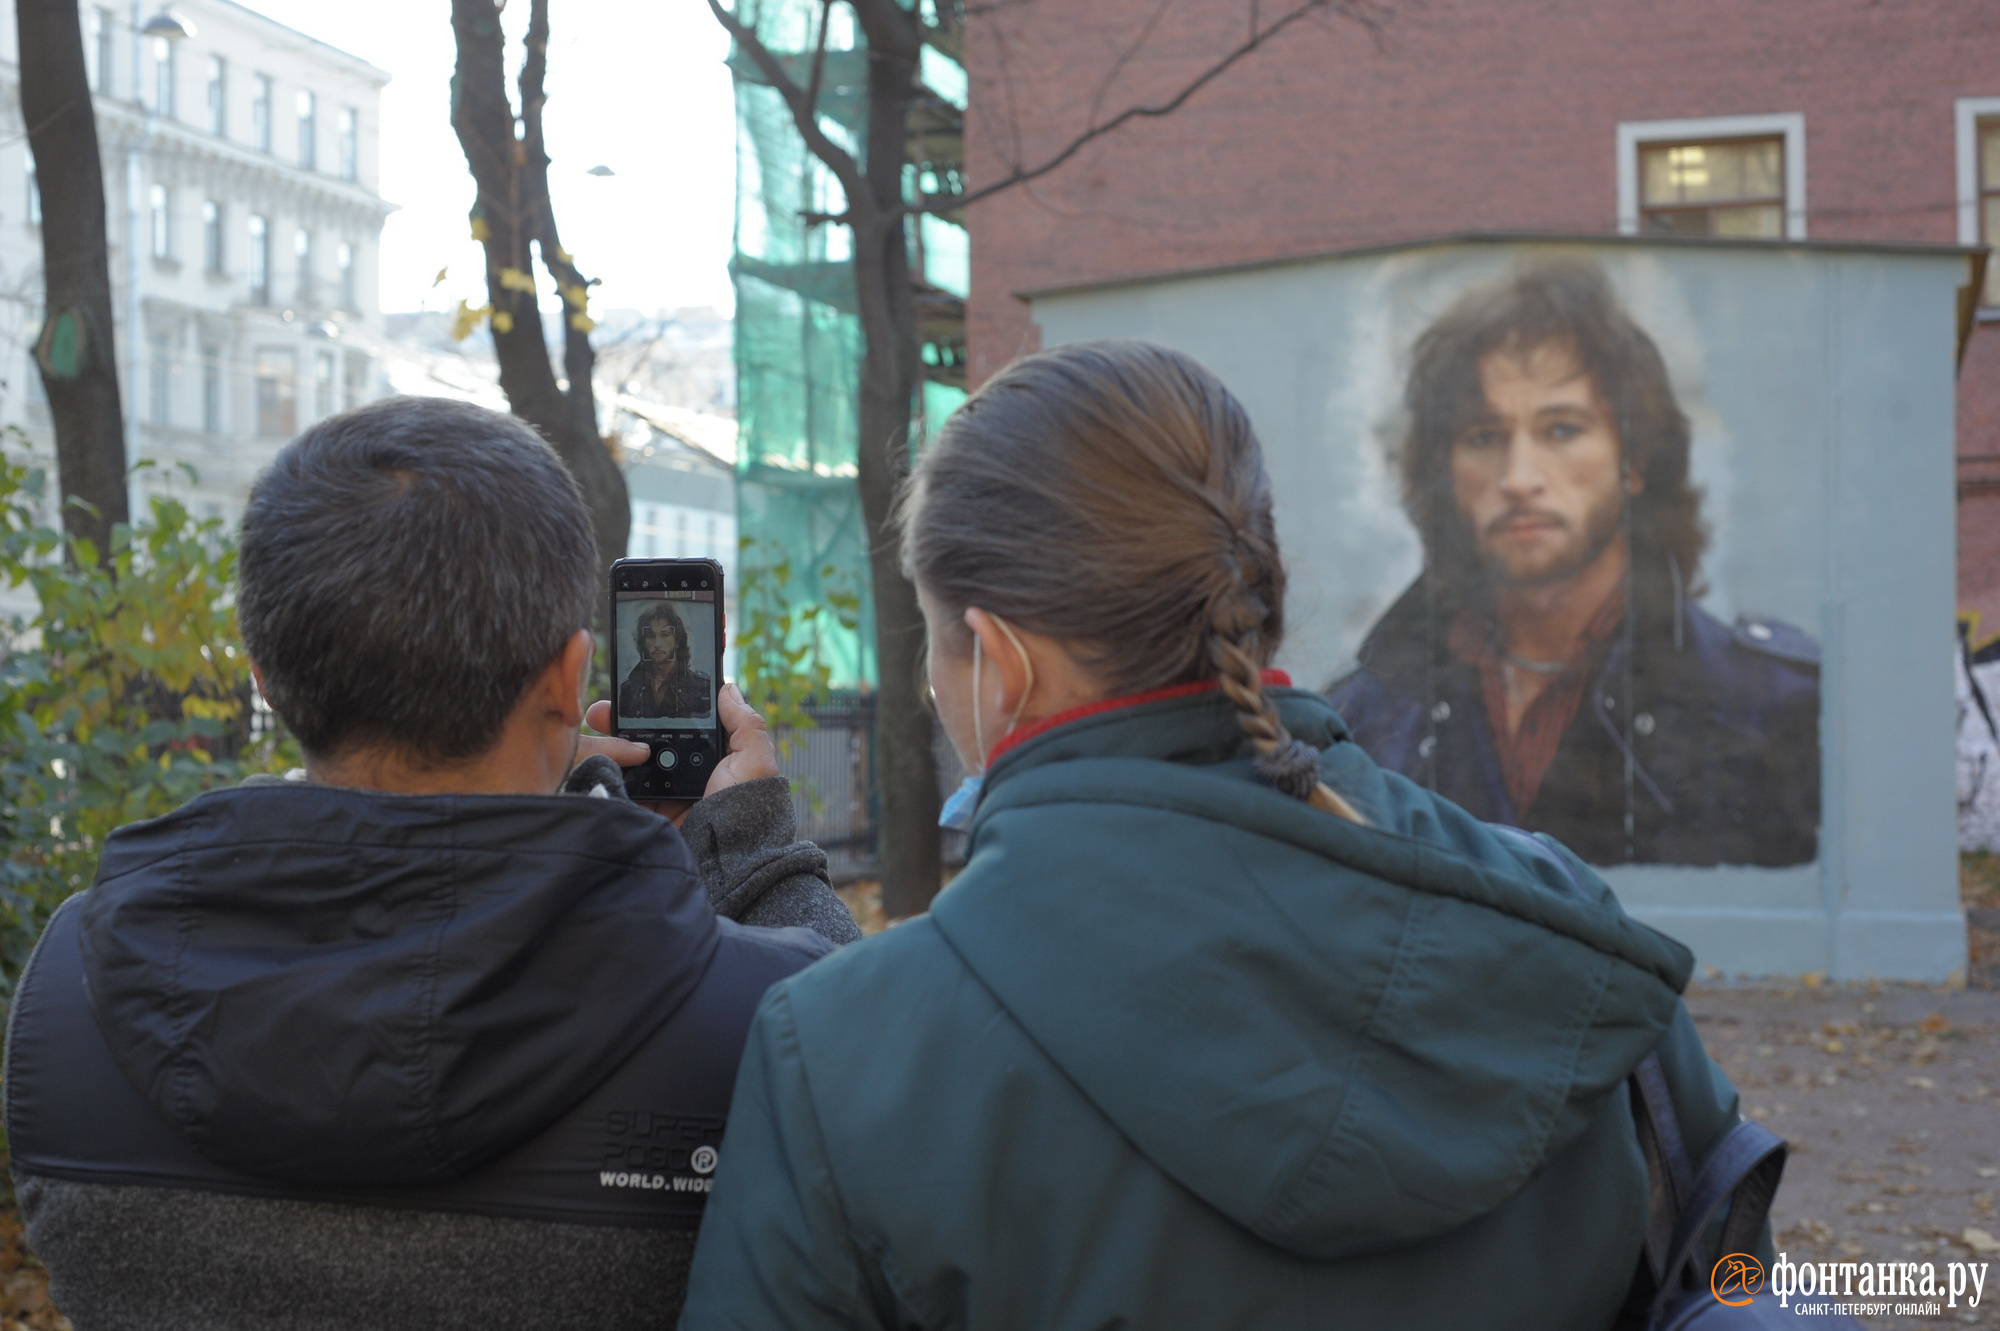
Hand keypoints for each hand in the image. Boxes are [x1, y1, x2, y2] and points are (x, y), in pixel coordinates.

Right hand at [581, 684, 779, 825]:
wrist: (730, 857)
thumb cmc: (746, 806)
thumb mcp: (754, 760)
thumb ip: (744, 723)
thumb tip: (728, 687)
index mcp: (708, 757)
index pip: (677, 726)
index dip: (656, 709)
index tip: (633, 693)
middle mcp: (683, 773)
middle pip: (646, 741)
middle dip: (620, 724)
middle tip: (598, 712)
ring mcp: (662, 793)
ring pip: (629, 763)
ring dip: (609, 746)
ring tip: (591, 731)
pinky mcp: (647, 814)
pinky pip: (621, 791)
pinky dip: (607, 775)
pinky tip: (592, 759)